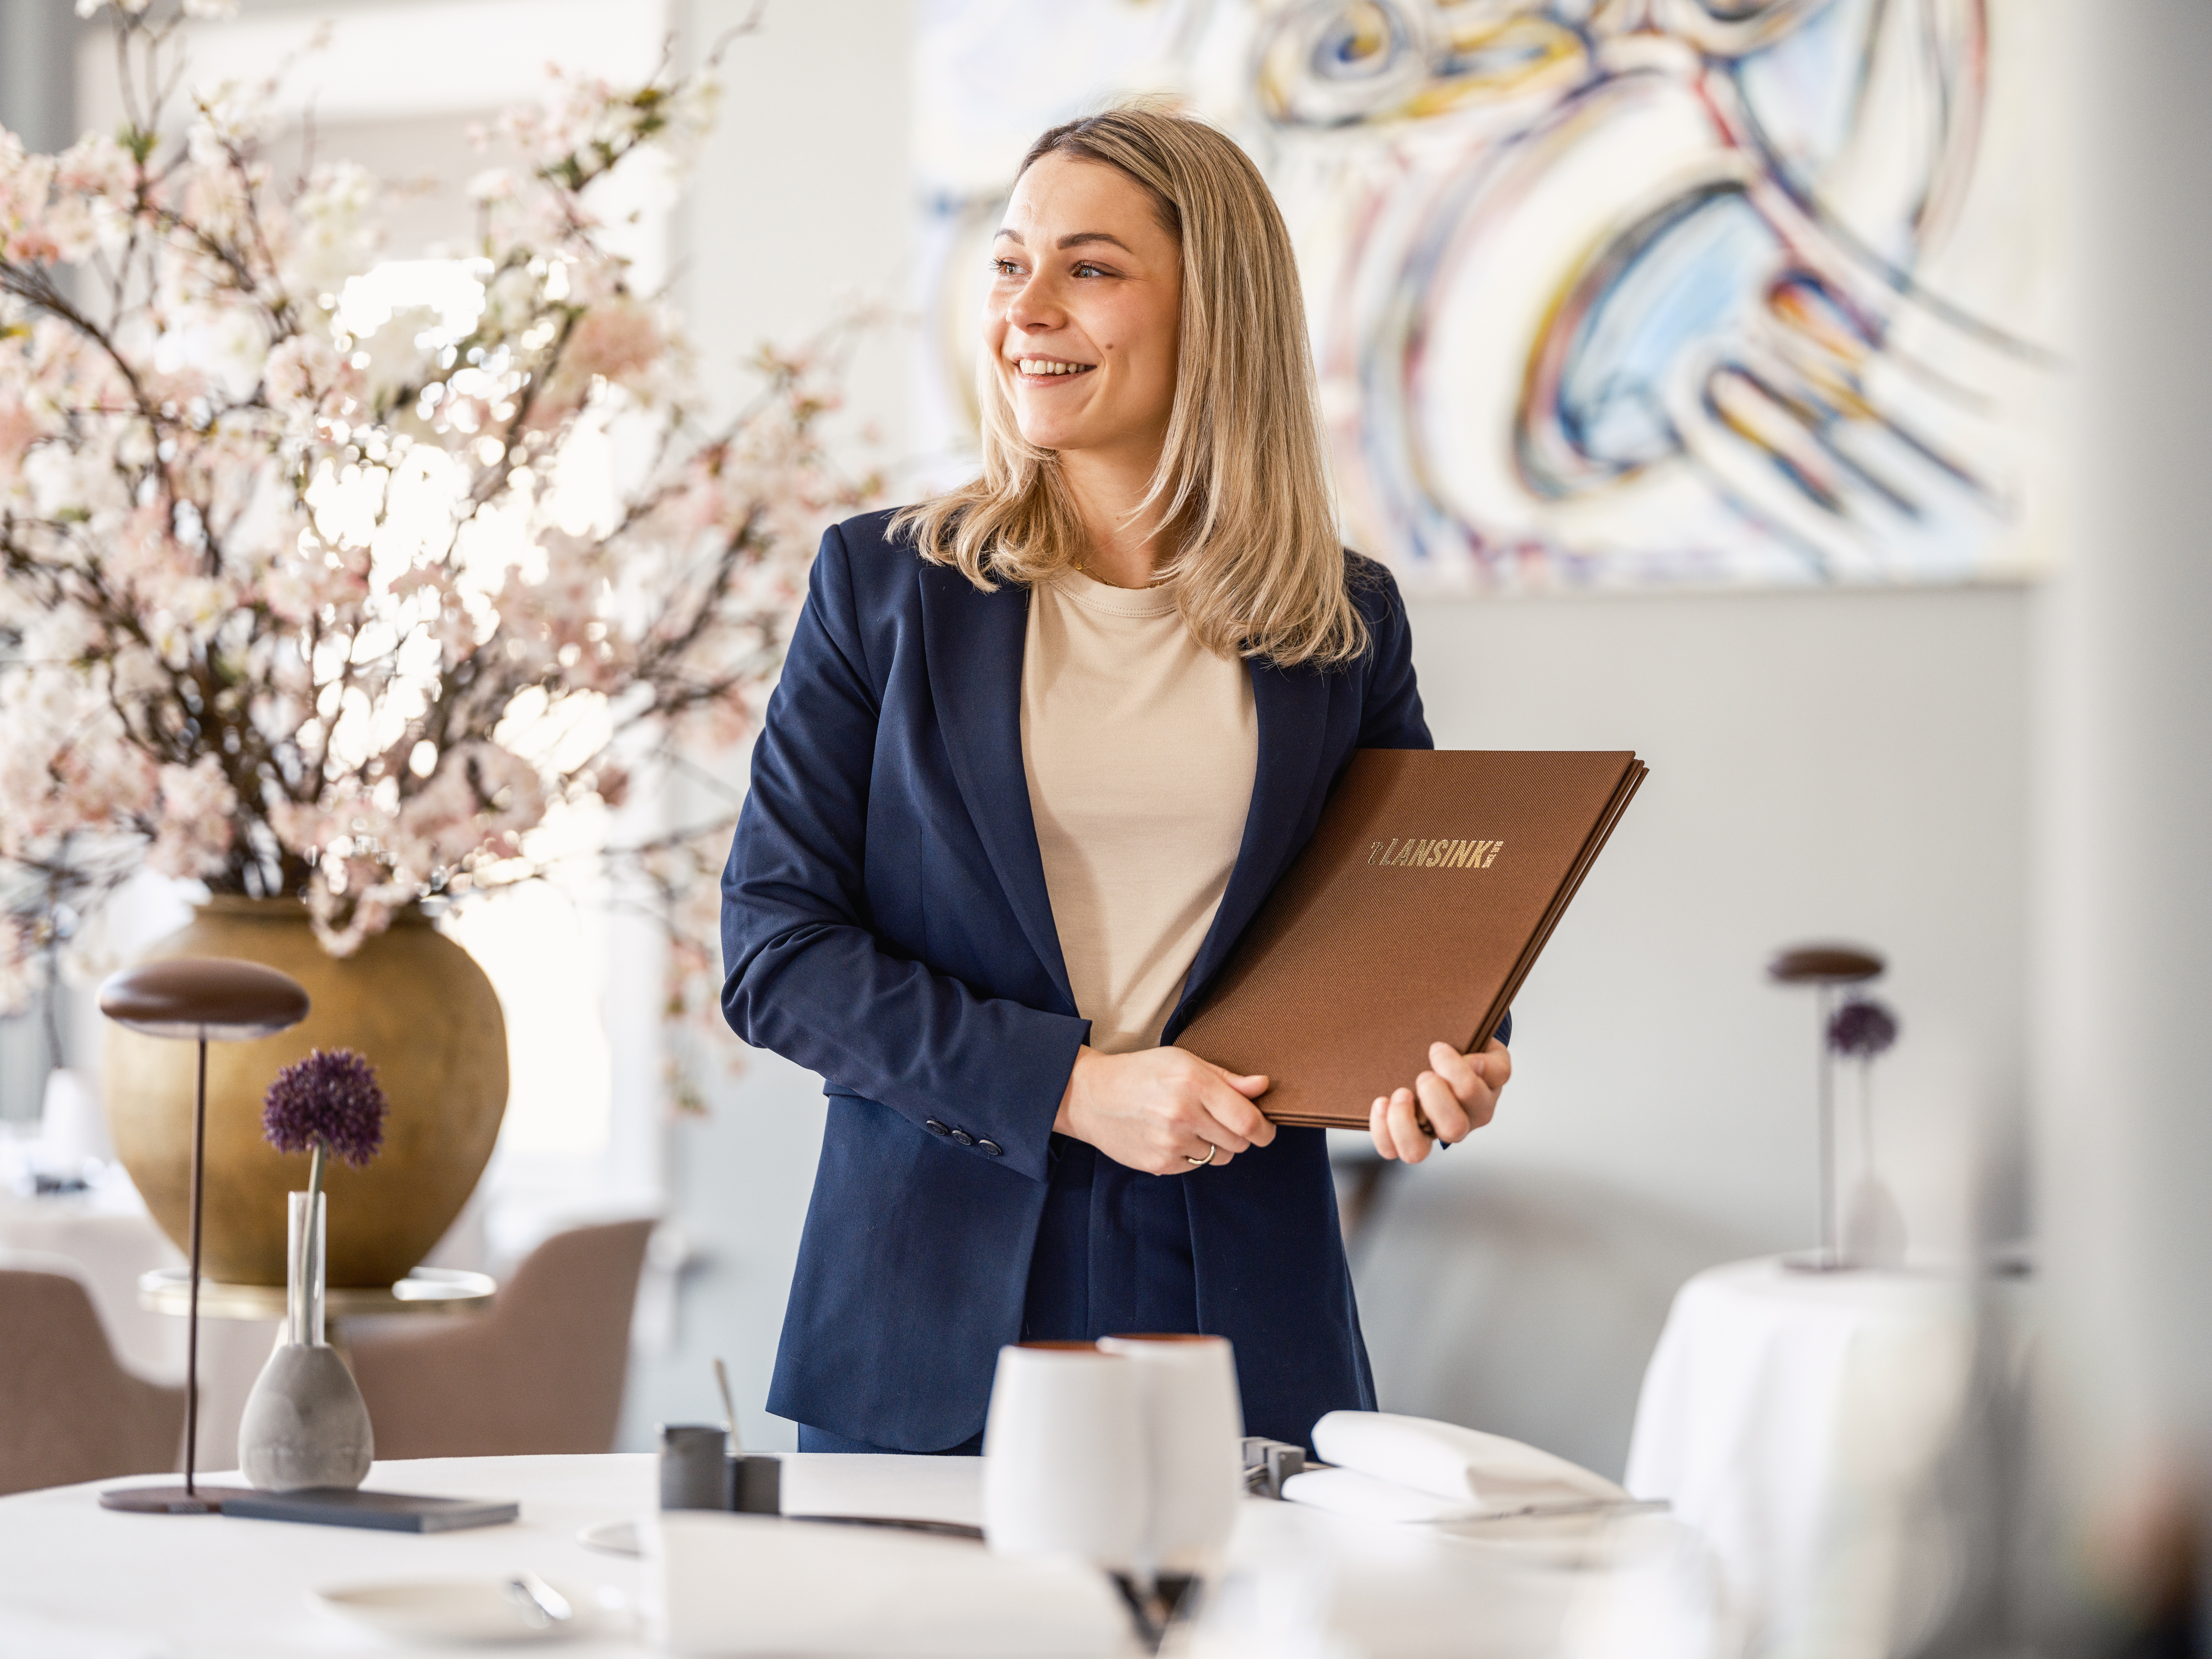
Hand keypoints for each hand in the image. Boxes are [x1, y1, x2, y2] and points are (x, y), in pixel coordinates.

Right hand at [1054, 1045, 1273, 1174]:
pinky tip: (1171, 1136)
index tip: (1265, 1130)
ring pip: (1219, 1157)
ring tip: (1190, 1126)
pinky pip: (1194, 1166)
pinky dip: (1191, 1154)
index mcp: (1193, 1083)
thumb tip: (1262, 1086)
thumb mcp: (1183, 1061)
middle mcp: (1183, 1115)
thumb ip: (1226, 1078)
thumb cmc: (1141, 1073)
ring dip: (1215, 1145)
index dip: (1264, 1130)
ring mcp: (1170, 1143)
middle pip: (1238, 1142)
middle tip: (1220, 1121)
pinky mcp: (1159, 1164)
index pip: (1247, 1120)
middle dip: (1239, 1135)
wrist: (1092, 1096)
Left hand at [1368, 1038, 1510, 1163]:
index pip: (1477, 1092)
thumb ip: (1484, 1049)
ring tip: (1400, 1093)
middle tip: (1423, 1075)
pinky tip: (1381, 1102)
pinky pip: (1391, 1149)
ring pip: (1417, 1152)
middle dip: (1434, 1100)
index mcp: (1483, 1094)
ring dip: (1403, 1123)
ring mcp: (1434, 1135)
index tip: (1437, 1047)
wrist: (1448, 1062)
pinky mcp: (1410, 1139)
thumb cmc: (1463, 1051)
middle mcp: (1464, 1121)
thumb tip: (1473, 1063)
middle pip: (1454, 1128)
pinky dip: (1382, 1130)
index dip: (1457, 1072)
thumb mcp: (1482, 1044)